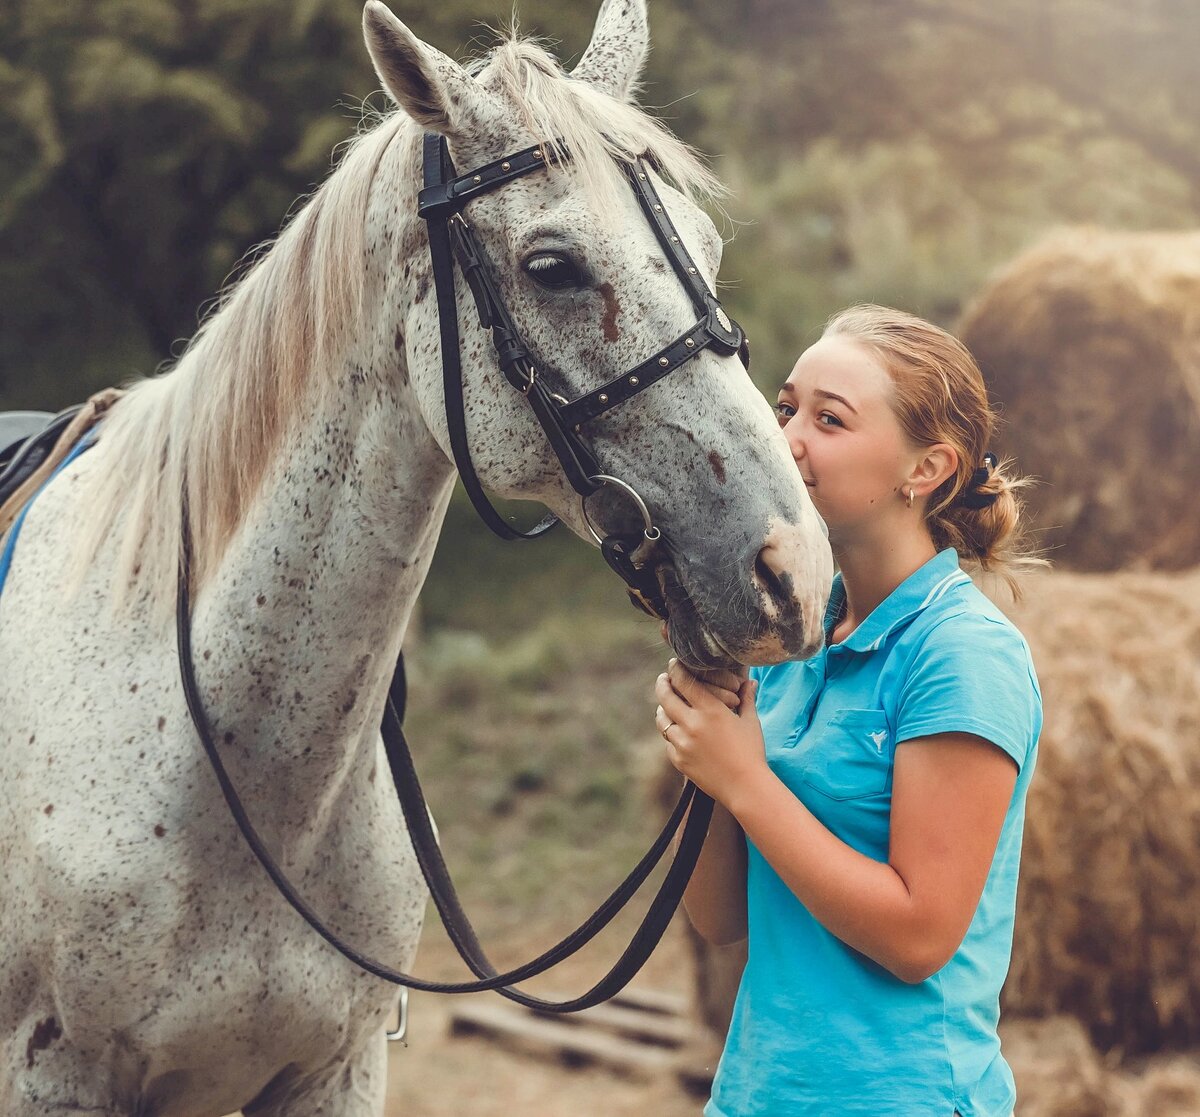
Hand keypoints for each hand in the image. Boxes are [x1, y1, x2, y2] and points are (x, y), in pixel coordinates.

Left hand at [654, 659, 766, 803]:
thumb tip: (750, 681)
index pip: (684, 681)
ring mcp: (682, 743)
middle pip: (665, 697)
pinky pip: (668, 741)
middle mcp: (692, 724)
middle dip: (662, 684)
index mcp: (710, 710)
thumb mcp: (750, 722)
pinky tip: (677, 731)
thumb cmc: (752, 752)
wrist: (746, 787)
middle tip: (664, 679)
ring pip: (662, 720)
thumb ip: (746, 698)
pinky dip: (671, 733)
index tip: (673, 665)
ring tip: (667, 705)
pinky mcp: (678, 760)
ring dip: (663, 710)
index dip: (676, 670)